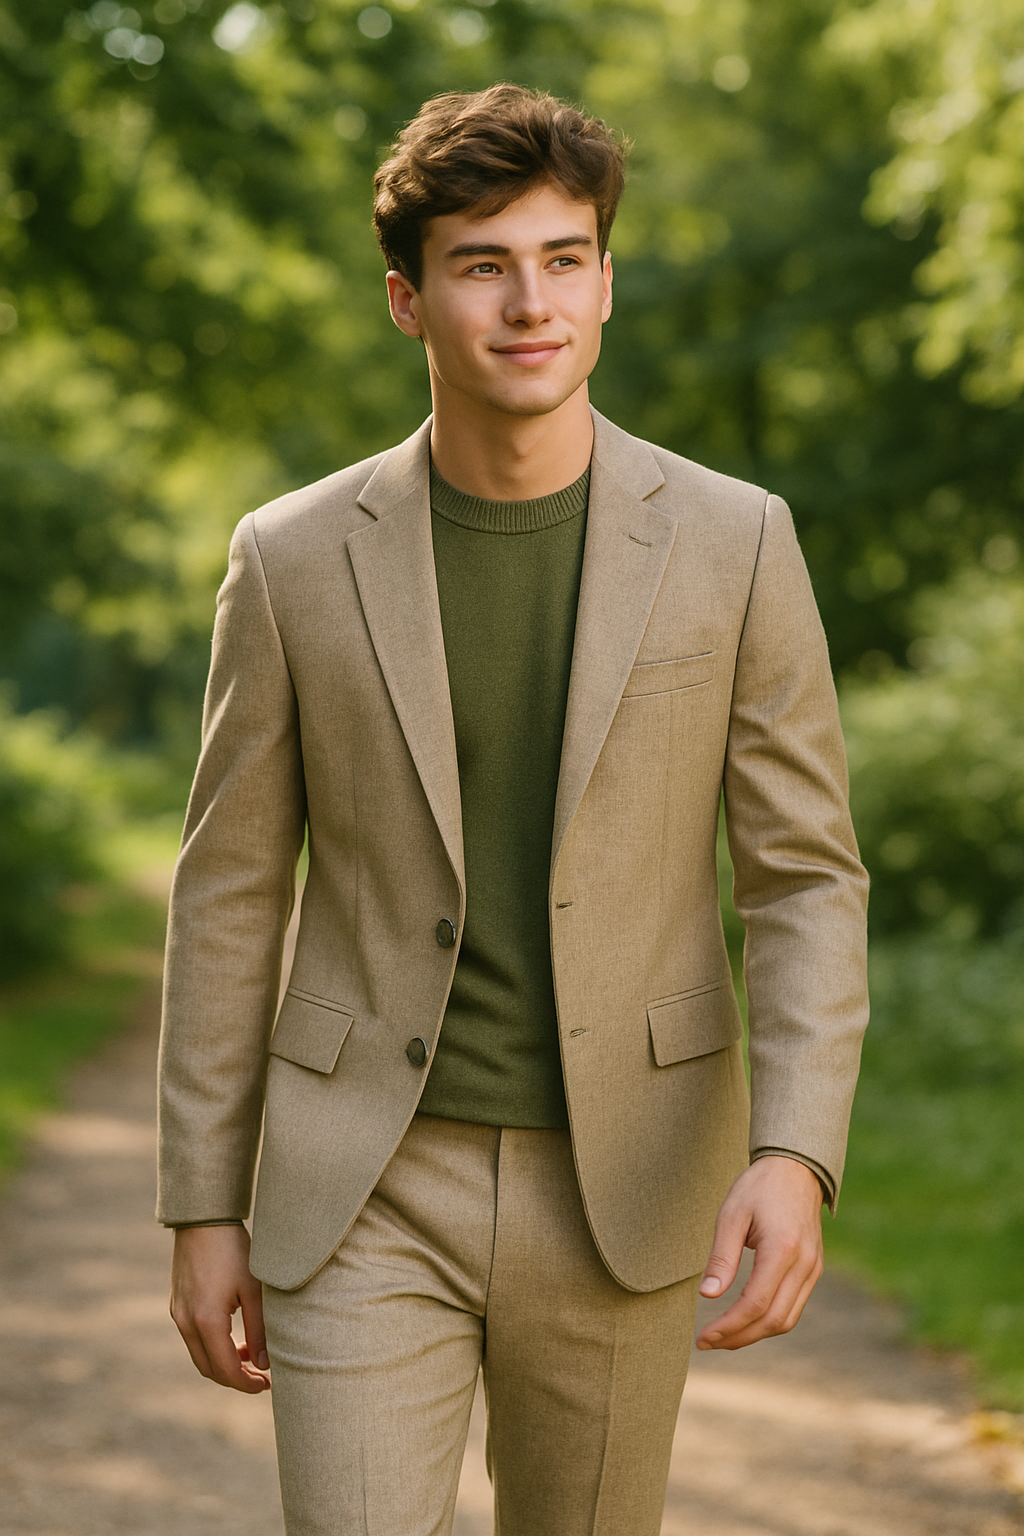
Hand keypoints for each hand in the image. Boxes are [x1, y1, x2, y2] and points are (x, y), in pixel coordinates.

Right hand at [169, 1224, 270, 1392]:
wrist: (203, 1220)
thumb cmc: (234, 1251)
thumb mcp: (254, 1290)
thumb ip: (260, 1330)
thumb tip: (266, 1365)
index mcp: (206, 1322)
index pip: (226, 1370)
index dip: (247, 1384)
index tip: (267, 1384)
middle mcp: (186, 1323)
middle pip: (209, 1369)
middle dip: (235, 1378)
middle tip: (261, 1376)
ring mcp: (178, 1315)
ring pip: (200, 1355)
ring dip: (224, 1362)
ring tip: (253, 1353)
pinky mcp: (177, 1305)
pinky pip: (194, 1338)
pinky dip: (213, 1346)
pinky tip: (235, 1335)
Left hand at [695, 1155, 823, 1350]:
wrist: (794, 1169)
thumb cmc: (758, 1188)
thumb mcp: (732, 1215)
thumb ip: (721, 1258)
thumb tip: (708, 1296)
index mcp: (783, 1250)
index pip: (756, 1304)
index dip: (729, 1326)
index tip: (703, 1337)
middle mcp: (804, 1264)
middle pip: (774, 1320)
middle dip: (739, 1337)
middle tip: (708, 1341)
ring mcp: (813, 1269)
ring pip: (787, 1319)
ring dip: (755, 1334)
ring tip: (723, 1337)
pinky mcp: (813, 1269)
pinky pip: (794, 1306)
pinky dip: (769, 1320)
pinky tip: (746, 1319)